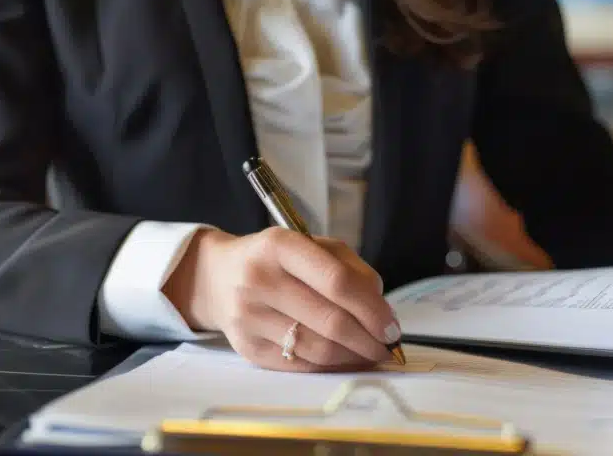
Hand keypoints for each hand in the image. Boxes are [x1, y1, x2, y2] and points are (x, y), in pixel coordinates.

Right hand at [163, 227, 397, 372]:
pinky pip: (300, 364)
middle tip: (388, 346)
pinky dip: (330, 366)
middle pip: (330, 321)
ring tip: (371, 353)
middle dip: (369, 339)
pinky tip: (346, 360)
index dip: (372, 309)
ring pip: (317, 348)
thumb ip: (353, 271)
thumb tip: (383, 312)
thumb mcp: (314, 247)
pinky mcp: (246, 347)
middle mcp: (259, 280)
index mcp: (280, 246)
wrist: (219, 276)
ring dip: (353, 356)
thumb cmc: (279, 260)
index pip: (337, 282)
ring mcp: (248, 316)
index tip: (393, 326)